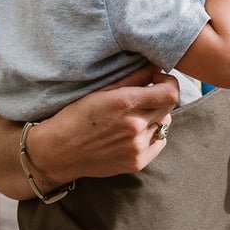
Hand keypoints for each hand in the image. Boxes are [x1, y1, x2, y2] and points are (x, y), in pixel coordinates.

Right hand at [0, 65, 178, 198]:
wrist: (58, 152)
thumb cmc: (75, 117)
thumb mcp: (100, 91)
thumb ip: (131, 78)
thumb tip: (155, 67)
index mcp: (125, 104)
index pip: (170, 93)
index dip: (169, 83)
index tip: (159, 80)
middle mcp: (135, 126)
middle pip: (168, 108)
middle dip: (160, 99)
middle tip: (145, 97)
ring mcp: (137, 147)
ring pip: (164, 125)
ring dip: (155, 118)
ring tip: (135, 116)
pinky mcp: (137, 163)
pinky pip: (159, 143)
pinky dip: (153, 135)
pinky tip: (136, 133)